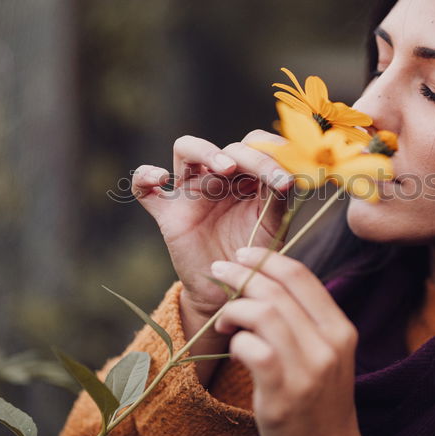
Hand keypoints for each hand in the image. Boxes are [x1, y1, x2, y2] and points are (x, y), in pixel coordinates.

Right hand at [131, 132, 294, 355]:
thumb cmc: (253, 255)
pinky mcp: (168, 212)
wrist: (229, 291)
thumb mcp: (272, 226)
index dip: (270, 148)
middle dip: (251, 157)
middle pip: (228, 147)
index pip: (255, 144)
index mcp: (247, 176)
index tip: (287, 165)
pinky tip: (160, 180)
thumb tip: (290, 177)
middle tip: (270, 176)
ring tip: (226, 168)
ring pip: (185, 148)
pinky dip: (145, 177)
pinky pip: (144, 188)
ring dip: (206, 151)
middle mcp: (218, 177)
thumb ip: (278, 199)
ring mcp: (191, 191)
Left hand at [211, 246, 361, 435]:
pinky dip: (236, 342)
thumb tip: (263, 283)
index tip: (242, 255)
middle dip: (240, 275)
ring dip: (234, 309)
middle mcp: (329, 344)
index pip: (301, 275)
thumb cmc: (319, 401)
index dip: (267, 258)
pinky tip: (233, 349)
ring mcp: (308, 369)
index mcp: (340, 329)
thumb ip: (305, 320)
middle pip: (277, 289)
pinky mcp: (284, 392)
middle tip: (218, 272)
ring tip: (224, 321)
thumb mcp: (326, 353)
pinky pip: (252, 349)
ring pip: (263, 313)